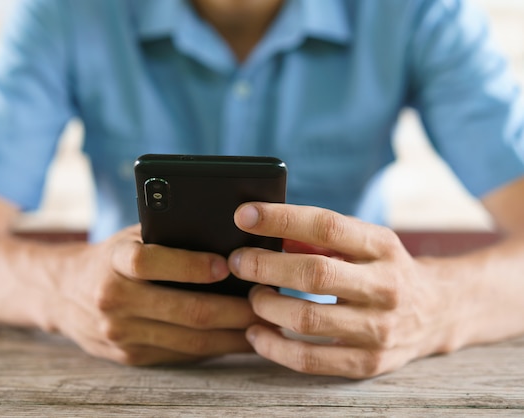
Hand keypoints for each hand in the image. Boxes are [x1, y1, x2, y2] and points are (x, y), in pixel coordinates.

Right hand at [51, 224, 257, 365]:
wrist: (62, 294)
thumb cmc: (111, 257)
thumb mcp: (129, 237)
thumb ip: (165, 237)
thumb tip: (226, 240)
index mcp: (113, 261)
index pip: (150, 263)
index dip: (191, 265)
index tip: (226, 265)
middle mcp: (114, 299)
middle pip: (184, 310)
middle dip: (234, 310)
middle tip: (267, 304)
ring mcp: (120, 333)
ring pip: (190, 340)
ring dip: (233, 336)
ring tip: (264, 326)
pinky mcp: (130, 356)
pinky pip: (181, 355)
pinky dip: (214, 348)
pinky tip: (237, 340)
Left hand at [228, 203, 458, 378]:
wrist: (438, 312)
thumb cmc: (384, 269)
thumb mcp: (365, 242)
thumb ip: (320, 237)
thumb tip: (266, 231)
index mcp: (383, 246)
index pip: (326, 226)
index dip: (281, 219)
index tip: (243, 215)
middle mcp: (385, 286)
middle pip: (313, 274)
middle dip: (264, 266)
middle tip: (238, 261)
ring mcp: (380, 329)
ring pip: (307, 320)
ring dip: (266, 306)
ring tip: (252, 295)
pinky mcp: (369, 362)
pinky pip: (311, 360)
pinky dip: (274, 347)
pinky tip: (256, 333)